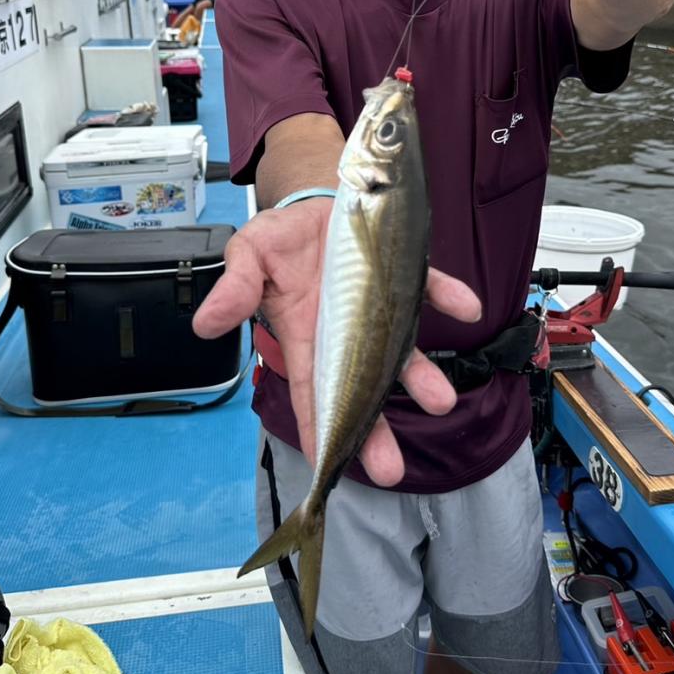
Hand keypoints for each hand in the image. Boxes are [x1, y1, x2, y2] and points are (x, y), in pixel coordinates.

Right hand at [192, 200, 481, 486]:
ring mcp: (381, 307)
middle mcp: (349, 333)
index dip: (319, 430)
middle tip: (390, 470)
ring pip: (403, 350)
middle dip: (375, 430)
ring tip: (441, 402)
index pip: (312, 393)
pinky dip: (451, 298)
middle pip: (363, 389)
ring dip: (422, 377)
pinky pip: (433, 289)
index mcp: (307, 337)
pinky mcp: (405, 274)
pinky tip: (468, 309)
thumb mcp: (249, 255)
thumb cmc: (281, 239)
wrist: (316, 202)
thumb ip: (235, 288)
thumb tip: (205, 324)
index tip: (328, 471)